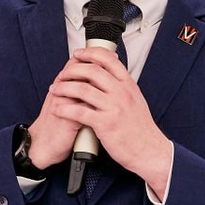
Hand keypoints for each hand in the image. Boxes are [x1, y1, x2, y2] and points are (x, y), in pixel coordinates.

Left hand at [37, 48, 172, 195]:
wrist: (149, 150)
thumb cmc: (141, 129)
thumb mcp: (136, 100)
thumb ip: (123, 87)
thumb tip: (111, 75)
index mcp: (128, 85)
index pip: (108, 60)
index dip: (90, 54)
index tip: (78, 54)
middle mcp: (121, 93)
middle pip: (92, 71)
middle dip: (72, 70)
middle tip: (62, 74)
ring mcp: (114, 107)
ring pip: (82, 89)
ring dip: (64, 88)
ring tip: (55, 90)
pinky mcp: (105, 124)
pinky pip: (79, 112)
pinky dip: (64, 109)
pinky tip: (58, 109)